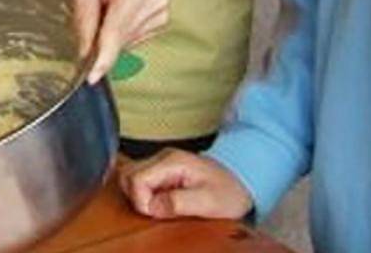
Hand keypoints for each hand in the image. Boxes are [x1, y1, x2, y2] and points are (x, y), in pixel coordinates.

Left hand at [71, 0, 168, 84]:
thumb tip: (84, 52)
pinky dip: (120, 33)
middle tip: (92, 12)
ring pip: (126, 43)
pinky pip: (133, 40)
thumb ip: (83, 17)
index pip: (117, 30)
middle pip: (120, 39)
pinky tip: (118, 14)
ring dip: (110, 35)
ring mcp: (162, 10)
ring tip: (107, 7)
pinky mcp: (162, 20)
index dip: (103, 57)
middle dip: (100, 38)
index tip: (92, 76)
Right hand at [118, 150, 251, 219]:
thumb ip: (178, 202)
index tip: (157, 212)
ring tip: (159, 208)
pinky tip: (159, 203)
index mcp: (172, 162)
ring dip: (138, 196)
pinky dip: (144, 194)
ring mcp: (162, 163)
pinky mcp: (164, 171)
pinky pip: (142, 180)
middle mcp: (163, 158)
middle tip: (156, 211)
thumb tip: (152, 207)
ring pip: (131, 176)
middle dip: (135, 197)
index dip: (141, 200)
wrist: (242, 181)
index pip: (136, 178)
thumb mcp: (208, 201)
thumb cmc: (229, 190)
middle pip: (128, 175)